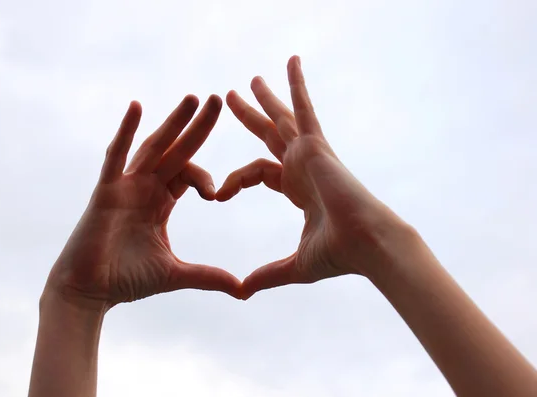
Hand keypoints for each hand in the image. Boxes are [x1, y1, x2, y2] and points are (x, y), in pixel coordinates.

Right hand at [44, 95, 240, 309]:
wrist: (90, 292)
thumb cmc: (126, 280)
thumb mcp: (175, 274)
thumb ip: (208, 276)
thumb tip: (242, 289)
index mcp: (160, 202)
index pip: (188, 173)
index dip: (204, 178)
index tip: (214, 196)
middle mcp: (144, 188)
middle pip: (176, 150)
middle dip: (197, 127)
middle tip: (218, 99)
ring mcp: (124, 186)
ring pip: (152, 147)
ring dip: (172, 122)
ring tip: (192, 98)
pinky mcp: (106, 191)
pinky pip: (116, 156)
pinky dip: (126, 132)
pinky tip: (137, 107)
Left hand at [216, 56, 409, 298]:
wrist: (366, 245)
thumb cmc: (340, 255)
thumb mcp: (295, 264)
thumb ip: (269, 273)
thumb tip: (244, 291)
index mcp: (297, 189)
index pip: (259, 172)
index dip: (235, 180)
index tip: (217, 195)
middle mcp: (302, 167)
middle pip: (269, 136)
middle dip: (251, 117)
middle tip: (232, 97)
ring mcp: (310, 154)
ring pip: (283, 118)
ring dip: (267, 98)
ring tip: (250, 79)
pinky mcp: (317, 145)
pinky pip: (304, 108)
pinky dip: (298, 84)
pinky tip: (290, 60)